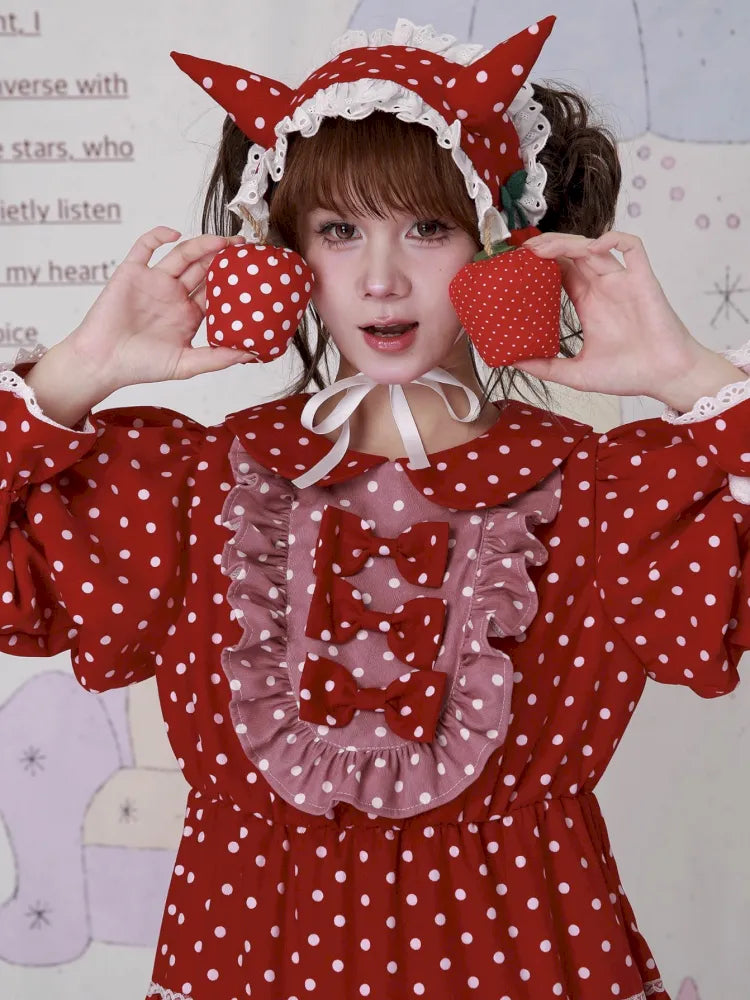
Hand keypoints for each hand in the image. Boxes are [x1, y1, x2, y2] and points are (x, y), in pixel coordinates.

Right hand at [64, 227, 255, 392]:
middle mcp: (175, 295)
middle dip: (224, 257)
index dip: (235, 283)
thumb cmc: (140, 366)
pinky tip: (175, 235)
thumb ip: (217, 358)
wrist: (102, 362)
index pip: (218, 293)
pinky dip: (159, 236)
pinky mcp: (132, 271)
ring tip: (222, 241)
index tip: (255, 275)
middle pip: (204, 269)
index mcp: (190, 314)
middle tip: (245, 249)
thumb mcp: (186, 365)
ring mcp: (155, 281)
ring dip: (202, 245)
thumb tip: (252, 354)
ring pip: (182, 255)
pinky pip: (145, 246)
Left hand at [512, 231, 708, 399]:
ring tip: (541, 248)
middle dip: (547, 246)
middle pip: (572, 254)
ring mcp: (622, 281)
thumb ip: (545, 367)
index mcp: (589, 304)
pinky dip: (613, 239)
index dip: (540, 264)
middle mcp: (603, 288)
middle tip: (523, 250)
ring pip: (593, 246)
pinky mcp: (643, 279)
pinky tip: (592, 247)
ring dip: (567, 242)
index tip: (517, 264)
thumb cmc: (629, 374)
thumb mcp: (576, 373)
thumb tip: (510, 362)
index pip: (560, 272)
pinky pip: (632, 247)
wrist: (666, 377)